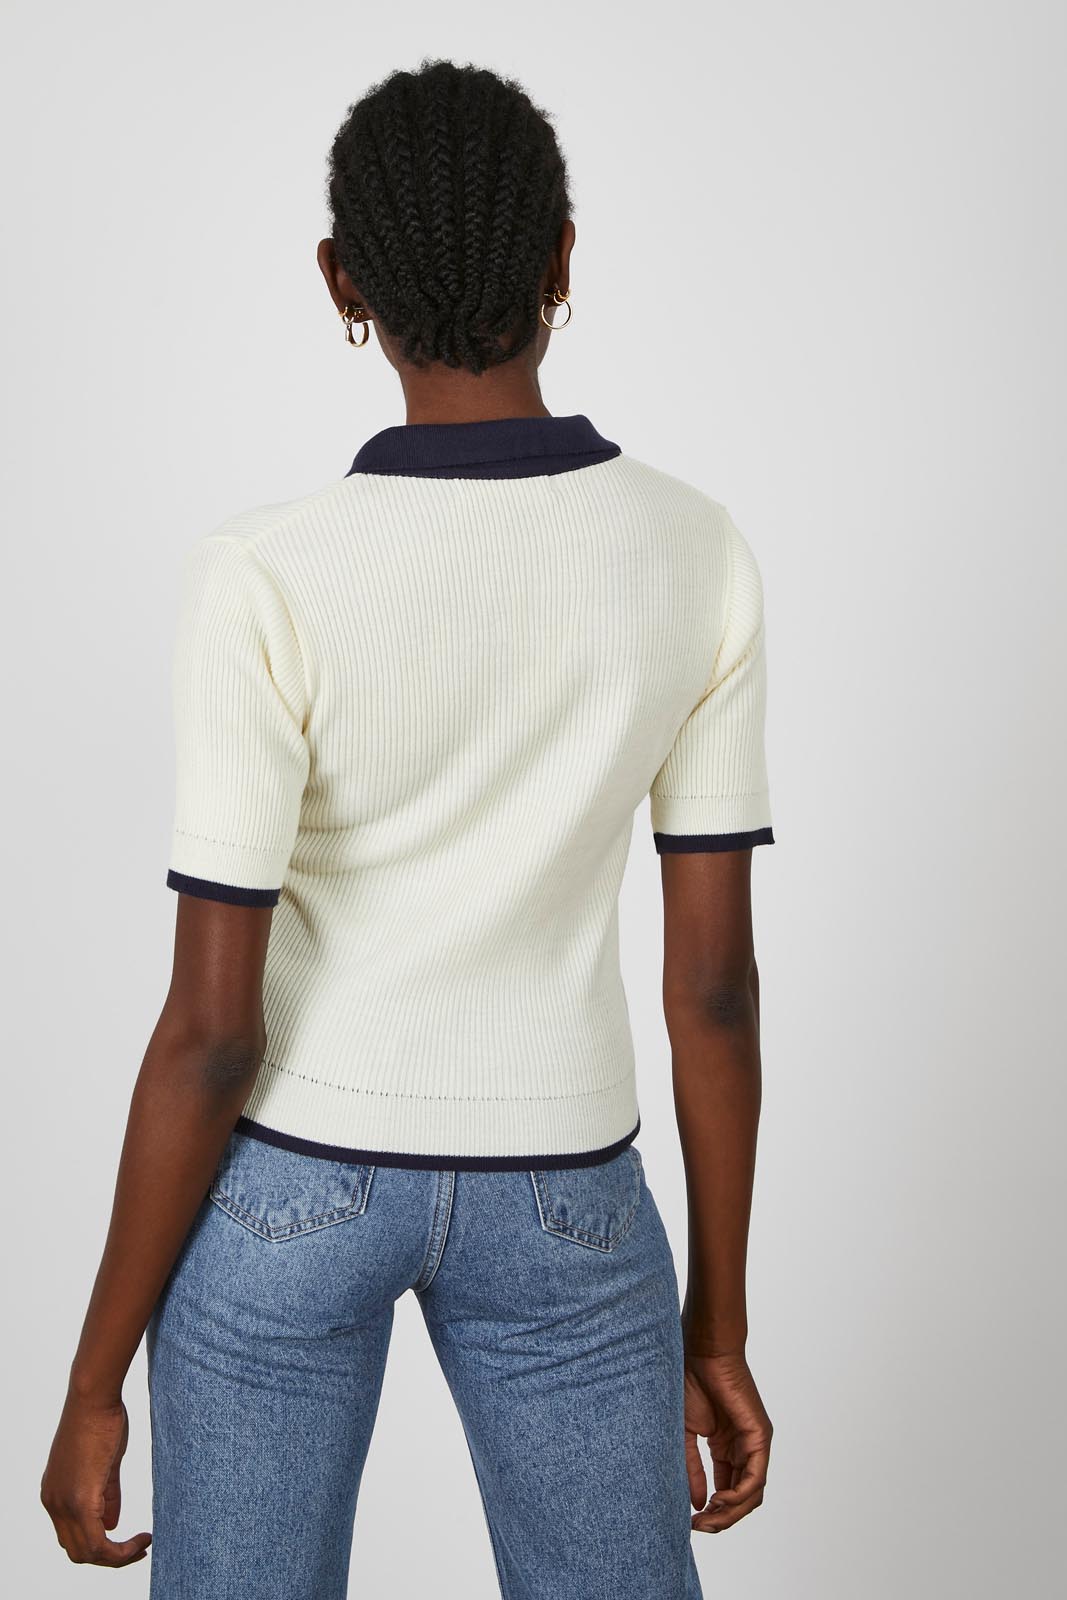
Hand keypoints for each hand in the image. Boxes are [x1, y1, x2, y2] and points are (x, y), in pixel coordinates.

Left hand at [40, 1388, 151, 1566]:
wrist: (93, 1397)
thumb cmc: (99, 1420)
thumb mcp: (104, 1464)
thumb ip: (106, 1495)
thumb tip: (111, 1523)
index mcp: (56, 1494)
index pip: (73, 1537)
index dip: (101, 1546)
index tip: (129, 1541)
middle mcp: (54, 1503)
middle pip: (78, 1552)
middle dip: (110, 1557)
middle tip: (138, 1549)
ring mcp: (63, 1503)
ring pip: (86, 1552)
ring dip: (116, 1557)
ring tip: (142, 1545)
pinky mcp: (79, 1499)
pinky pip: (97, 1542)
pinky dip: (120, 1549)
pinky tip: (141, 1538)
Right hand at [683, 1348, 771, 1533]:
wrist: (702, 1352)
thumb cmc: (690, 1382)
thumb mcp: (686, 1434)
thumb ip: (693, 1469)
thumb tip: (697, 1504)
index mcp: (726, 1448)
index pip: (726, 1490)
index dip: (711, 1511)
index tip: (691, 1523)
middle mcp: (743, 1449)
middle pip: (740, 1498)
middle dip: (721, 1518)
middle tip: (700, 1528)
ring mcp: (754, 1444)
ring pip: (751, 1494)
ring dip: (731, 1513)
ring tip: (708, 1518)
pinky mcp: (760, 1437)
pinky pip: (756, 1478)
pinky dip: (740, 1496)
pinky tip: (719, 1500)